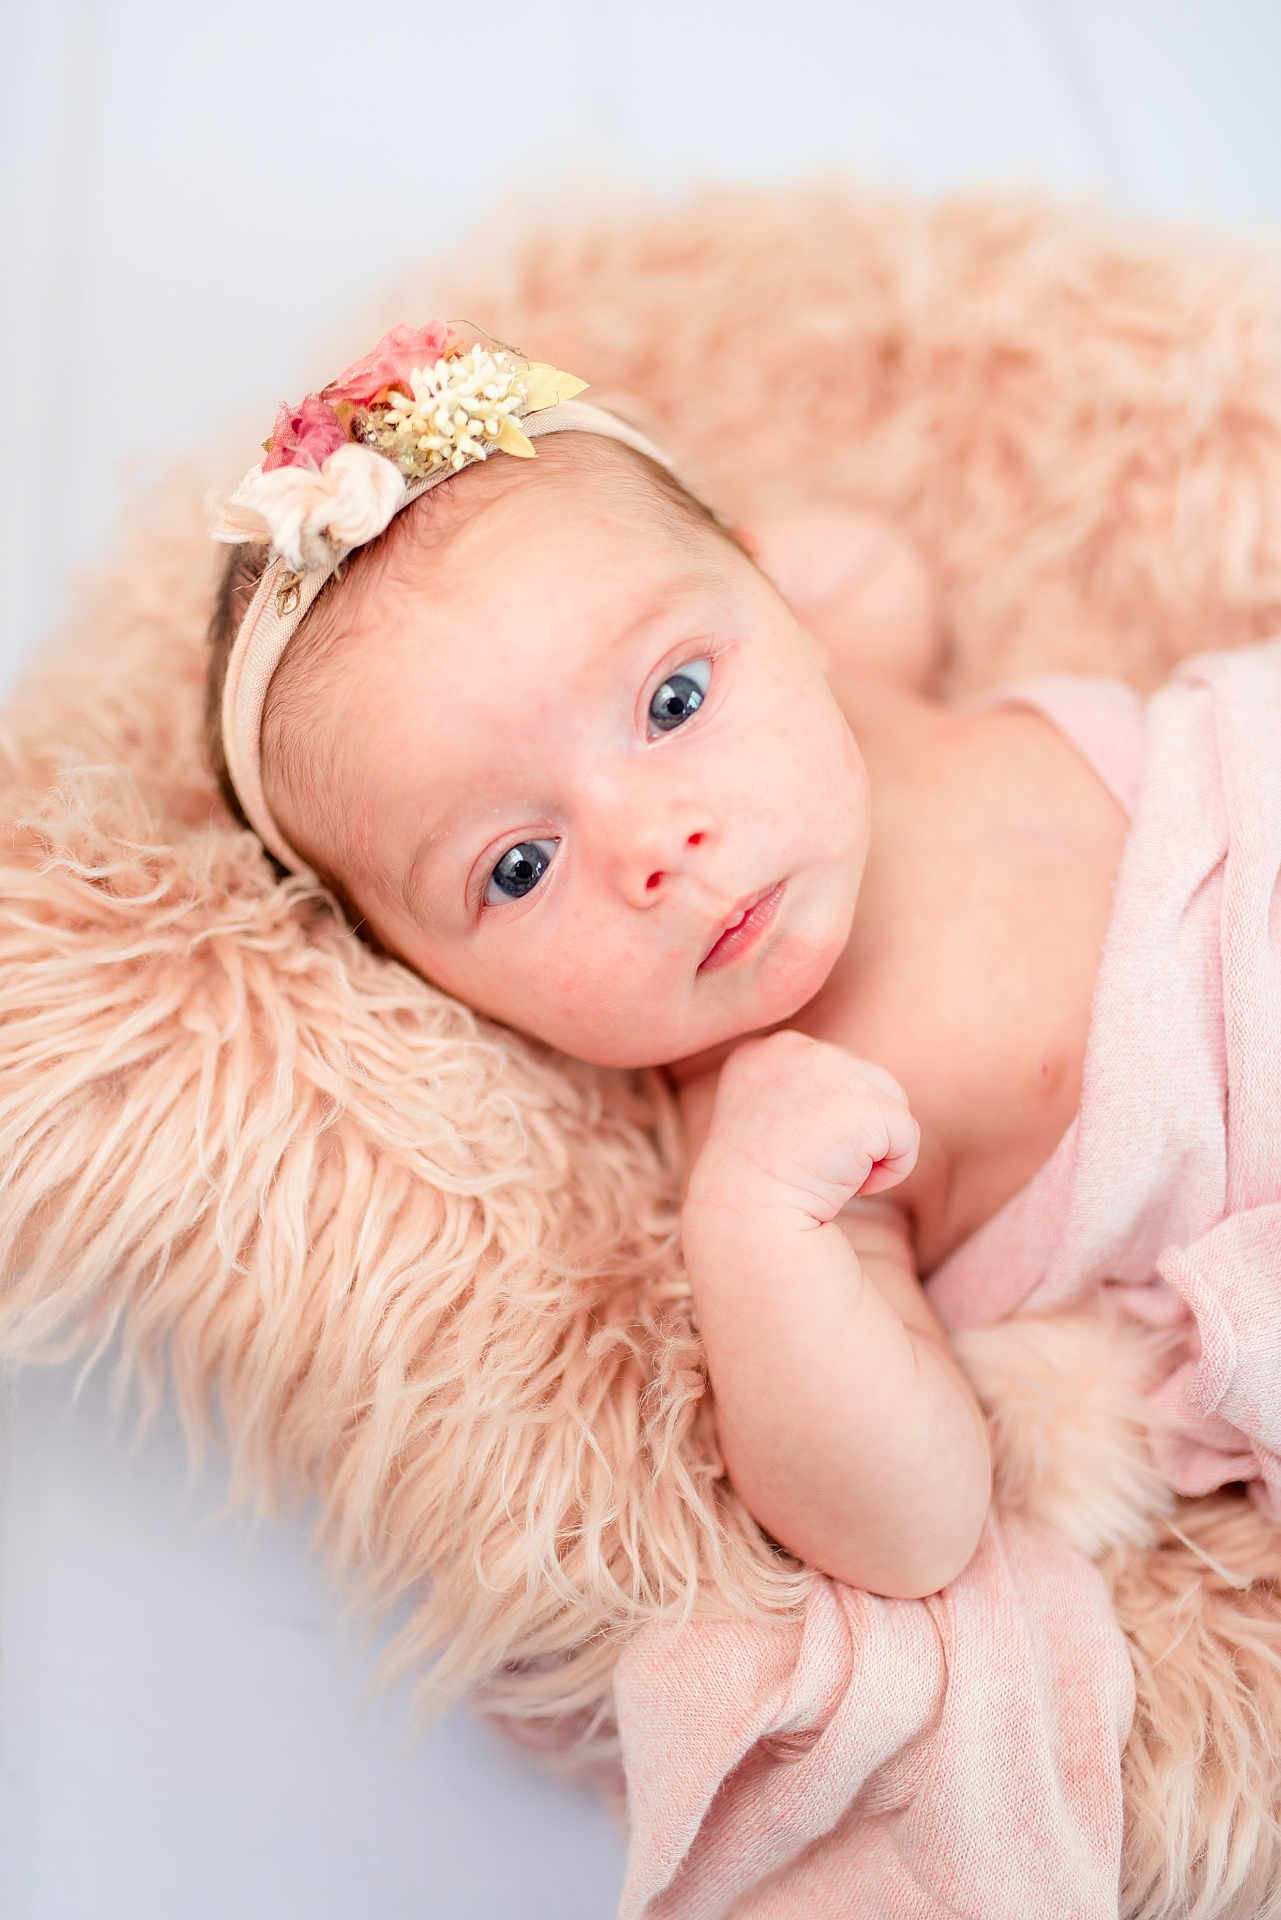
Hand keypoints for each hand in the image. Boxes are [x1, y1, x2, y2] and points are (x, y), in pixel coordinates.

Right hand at [683, 1028, 919, 1226]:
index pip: (829, 1074)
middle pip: (866, 1080)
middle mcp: (793, 1049)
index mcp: (761, 1052)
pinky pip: (907, 1135)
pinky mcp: (865, 1107)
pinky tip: (851, 1187)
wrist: (749, 1225)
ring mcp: (828, 1072)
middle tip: (810, 1166)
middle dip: (853, 1131)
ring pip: (891, 1104)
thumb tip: (859, 1088)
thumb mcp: (766, 1121)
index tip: (786, 1153)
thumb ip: (804, 1091)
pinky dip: (891, 1171)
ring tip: (829, 1173)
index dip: (821, 1123)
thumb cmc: (758, 1190)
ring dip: (873, 1148)